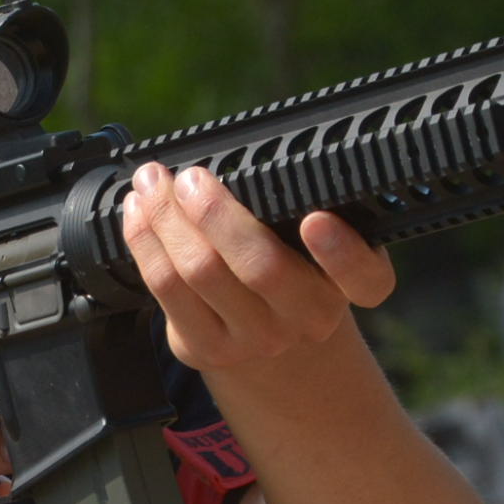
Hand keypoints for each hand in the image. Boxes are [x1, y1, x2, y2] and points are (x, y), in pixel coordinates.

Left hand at [119, 161, 394, 373]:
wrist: (266, 340)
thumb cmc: (284, 264)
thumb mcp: (306, 240)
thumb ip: (290, 204)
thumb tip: (229, 155)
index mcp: (345, 285)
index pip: (365, 278)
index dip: (342, 253)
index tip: (314, 220)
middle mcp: (308, 318)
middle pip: (261, 266)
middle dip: (215, 212)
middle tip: (192, 178)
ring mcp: (257, 339)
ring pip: (201, 272)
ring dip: (165, 217)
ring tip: (152, 182)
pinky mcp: (208, 348)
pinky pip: (166, 289)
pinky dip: (145, 240)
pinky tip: (139, 213)